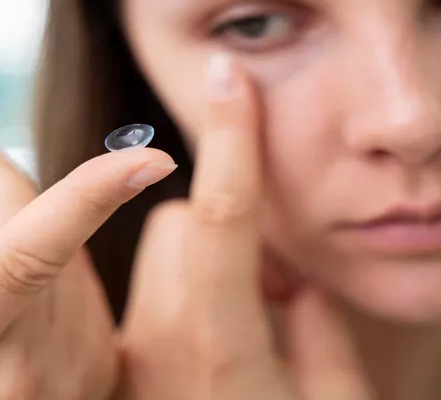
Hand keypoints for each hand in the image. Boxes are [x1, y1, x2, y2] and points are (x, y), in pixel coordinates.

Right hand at [0, 138, 176, 398]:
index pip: (27, 255)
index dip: (89, 196)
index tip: (150, 156)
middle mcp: (25, 368)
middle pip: (43, 236)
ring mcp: (69, 375)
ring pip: (67, 259)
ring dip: (20, 233)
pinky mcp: (93, 375)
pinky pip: (80, 290)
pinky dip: (47, 269)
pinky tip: (4, 285)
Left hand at [118, 63, 374, 399]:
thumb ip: (320, 325)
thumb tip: (294, 278)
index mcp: (220, 347)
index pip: (221, 216)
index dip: (231, 138)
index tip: (226, 74)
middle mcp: (160, 341)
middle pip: (178, 223)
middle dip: (222, 230)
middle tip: (275, 291)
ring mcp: (131, 354)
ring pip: (162, 255)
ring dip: (205, 266)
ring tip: (246, 331)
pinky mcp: (119, 367)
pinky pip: (150, 294)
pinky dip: (186, 297)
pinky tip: (212, 353)